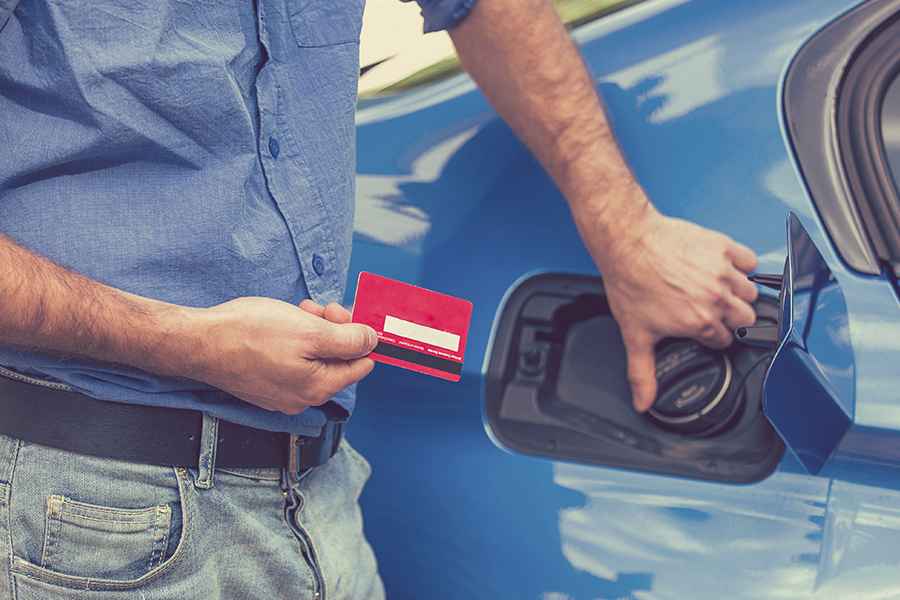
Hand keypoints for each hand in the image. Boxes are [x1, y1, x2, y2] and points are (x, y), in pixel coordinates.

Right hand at [188, 297, 376, 413]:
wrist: (199, 342)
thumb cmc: (249, 334)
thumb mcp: (309, 331)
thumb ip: (347, 340)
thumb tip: (372, 342)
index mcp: (318, 387)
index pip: (361, 364)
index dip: (358, 335)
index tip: (345, 314)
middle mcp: (303, 397)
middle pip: (337, 360)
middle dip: (333, 329)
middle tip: (318, 308)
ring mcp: (282, 392)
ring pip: (314, 357)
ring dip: (313, 330)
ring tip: (297, 312)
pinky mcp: (265, 383)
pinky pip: (292, 361)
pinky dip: (293, 340)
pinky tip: (282, 324)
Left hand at [573, 195, 758, 411]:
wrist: (627, 242)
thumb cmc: (630, 282)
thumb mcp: (635, 334)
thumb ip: (641, 373)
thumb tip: (642, 402)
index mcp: (699, 322)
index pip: (724, 340)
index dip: (713, 337)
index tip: (704, 331)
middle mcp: (716, 299)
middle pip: (745, 318)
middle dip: (731, 319)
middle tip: (712, 311)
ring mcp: (723, 273)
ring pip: (750, 292)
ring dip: (737, 294)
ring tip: (716, 291)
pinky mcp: (723, 248)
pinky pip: (750, 261)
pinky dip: (742, 265)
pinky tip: (725, 268)